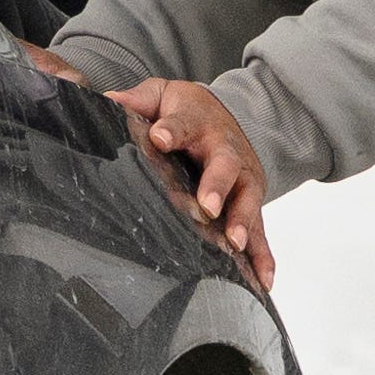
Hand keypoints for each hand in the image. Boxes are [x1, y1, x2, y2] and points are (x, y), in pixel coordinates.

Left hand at [110, 77, 273, 287]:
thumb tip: (109, 102)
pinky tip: (263, 280)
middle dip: (217, 185)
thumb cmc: (186, 110)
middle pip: (224, 166)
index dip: (172, 130)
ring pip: (246, 199)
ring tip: (235, 243)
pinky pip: (260, 229)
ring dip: (243, 221)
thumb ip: (139, 100)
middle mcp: (226, 150)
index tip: (160, 138)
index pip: (183, 123)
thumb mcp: (162, 95)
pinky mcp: (251, 200)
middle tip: (207, 205)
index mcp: (197, 122)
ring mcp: (243, 177)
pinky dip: (264, 254)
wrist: (226, 113)